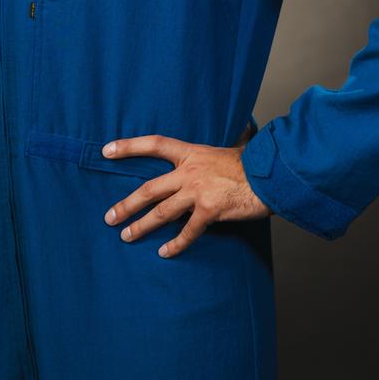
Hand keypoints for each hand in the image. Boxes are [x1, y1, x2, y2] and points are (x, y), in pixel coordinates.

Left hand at [101, 122, 272, 257]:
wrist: (271, 176)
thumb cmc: (253, 164)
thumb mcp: (230, 148)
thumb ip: (221, 147)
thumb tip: (240, 128)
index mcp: (191, 153)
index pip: (153, 144)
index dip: (128, 146)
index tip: (106, 150)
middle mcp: (190, 171)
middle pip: (149, 188)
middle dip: (127, 204)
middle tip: (109, 217)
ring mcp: (198, 191)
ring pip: (161, 211)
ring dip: (141, 226)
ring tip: (126, 236)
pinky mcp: (210, 210)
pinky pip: (187, 231)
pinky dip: (175, 244)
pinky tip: (164, 252)